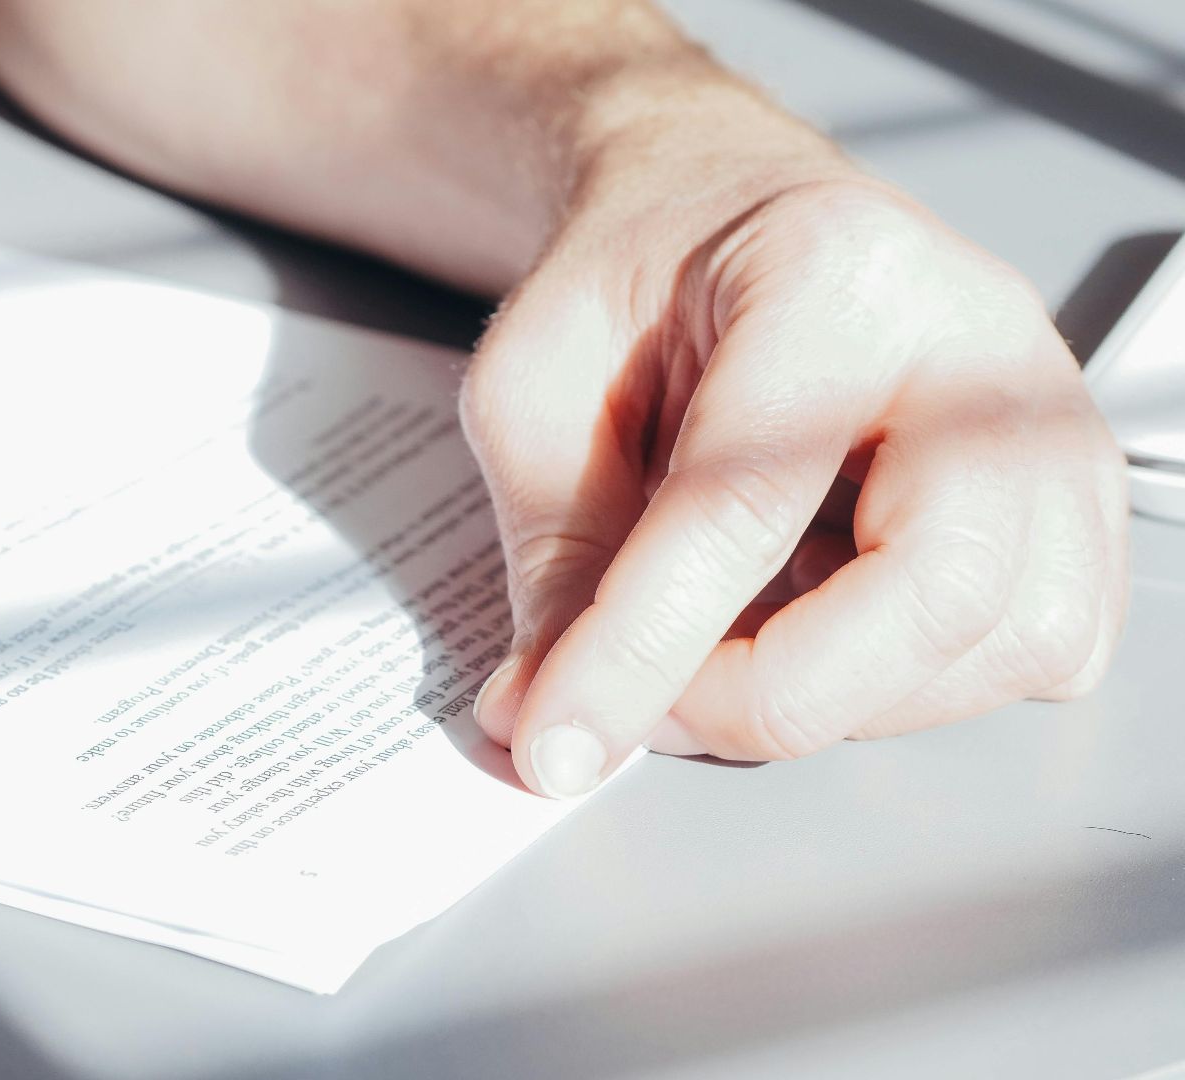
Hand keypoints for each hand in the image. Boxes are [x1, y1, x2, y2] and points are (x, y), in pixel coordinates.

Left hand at [465, 168, 1128, 795]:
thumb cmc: (640, 280)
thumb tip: (552, 717)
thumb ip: (551, 548)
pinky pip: (1029, 657)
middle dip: (769, 694)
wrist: (724, 220)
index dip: (640, 651)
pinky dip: (904, 684)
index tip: (554, 742)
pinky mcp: (1072, 507)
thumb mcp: (536, 384)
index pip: (745, 504)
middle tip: (651, 702)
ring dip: (832, 694)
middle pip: (936, 590)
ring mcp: (1053, 427)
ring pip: (998, 647)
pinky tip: (819, 619)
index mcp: (834, 275)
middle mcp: (984, 346)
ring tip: (724, 637)